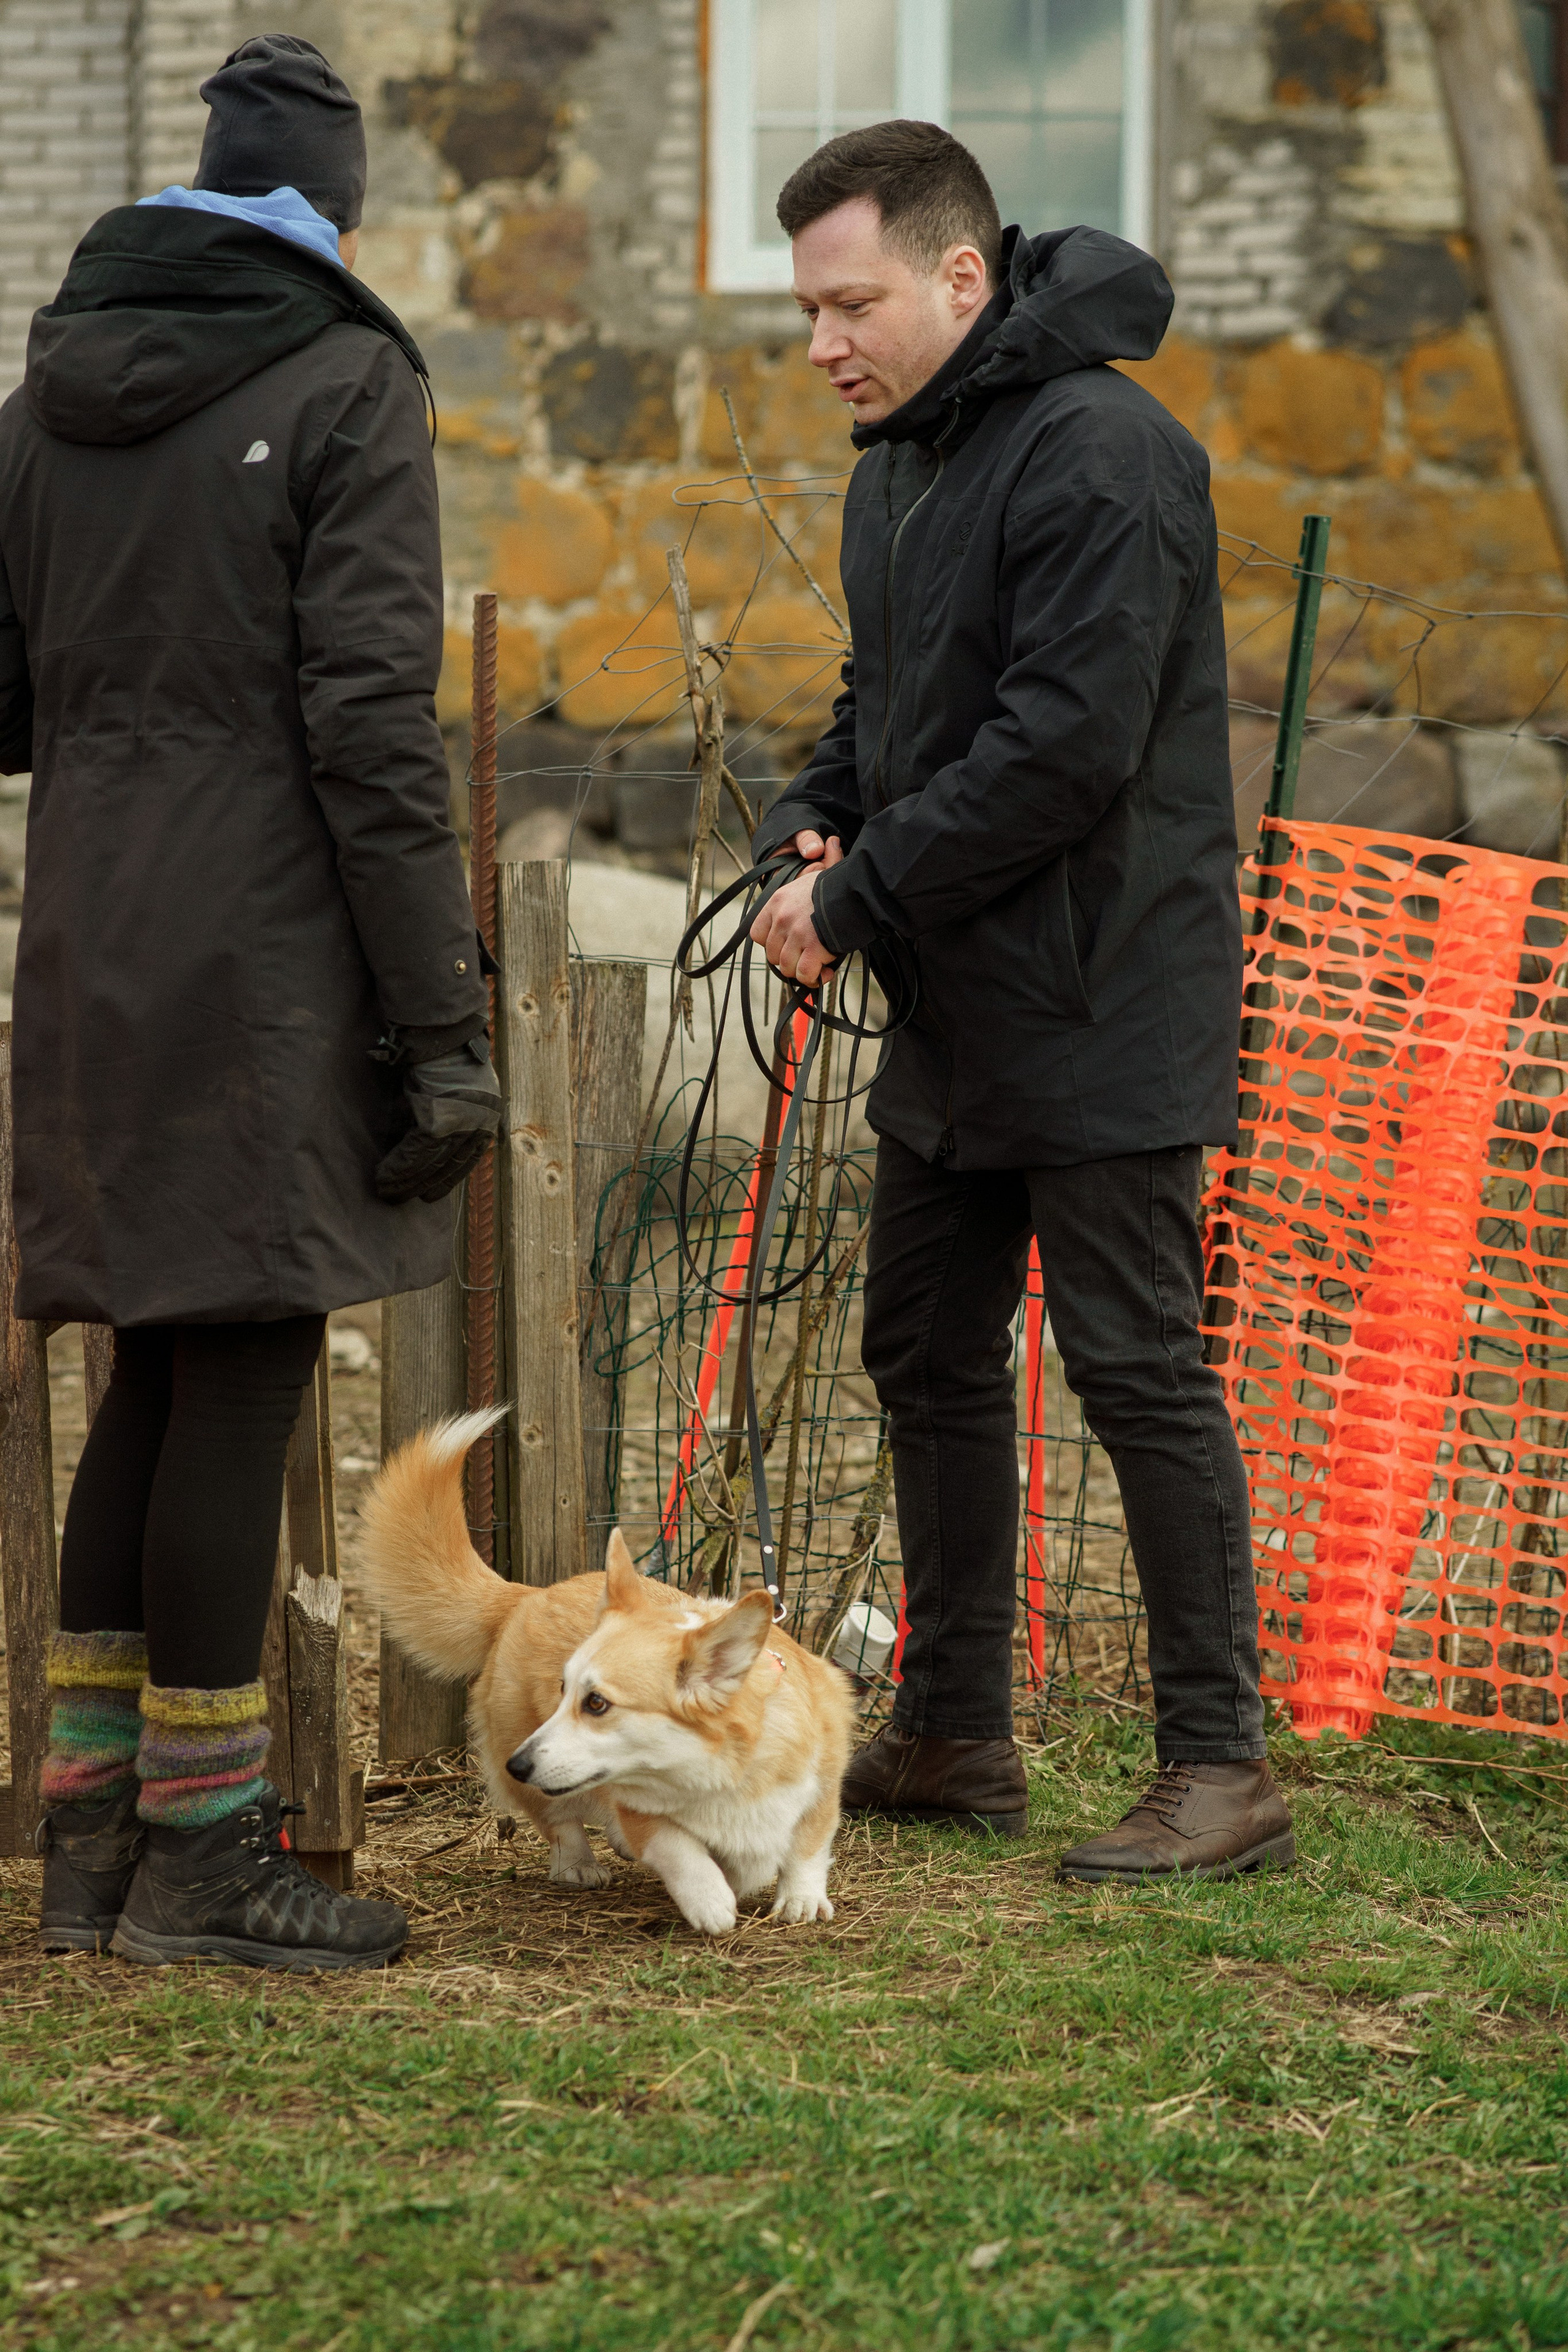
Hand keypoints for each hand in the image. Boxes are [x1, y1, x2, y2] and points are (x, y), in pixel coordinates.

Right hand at [375, 1035, 504, 1204]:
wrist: (440, 1029)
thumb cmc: (444, 1054)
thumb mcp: (454, 1089)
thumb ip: (446, 1116)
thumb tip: (425, 1145)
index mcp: (488, 1115)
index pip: (467, 1158)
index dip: (447, 1179)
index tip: (430, 1194)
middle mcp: (480, 1121)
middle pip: (448, 1164)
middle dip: (423, 1185)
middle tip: (399, 1199)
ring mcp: (461, 1121)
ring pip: (430, 1162)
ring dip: (405, 1181)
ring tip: (386, 1192)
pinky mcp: (439, 1118)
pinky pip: (416, 1152)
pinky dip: (398, 1166)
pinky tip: (384, 1177)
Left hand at [750, 835, 842, 985]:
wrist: (859, 891)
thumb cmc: (842, 884)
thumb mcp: (822, 874)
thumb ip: (820, 866)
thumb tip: (831, 842)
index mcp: (777, 901)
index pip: (757, 934)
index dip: (772, 944)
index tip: (788, 945)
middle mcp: (781, 917)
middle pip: (773, 954)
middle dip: (790, 960)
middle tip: (807, 958)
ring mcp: (795, 934)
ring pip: (787, 967)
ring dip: (803, 971)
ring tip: (818, 966)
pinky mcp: (812, 948)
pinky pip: (804, 974)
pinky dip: (814, 978)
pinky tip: (825, 972)